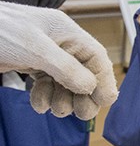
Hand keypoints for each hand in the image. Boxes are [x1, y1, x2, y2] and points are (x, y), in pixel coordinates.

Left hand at [0, 2, 117, 119]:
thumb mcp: (34, 49)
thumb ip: (65, 68)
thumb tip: (90, 86)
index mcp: (65, 31)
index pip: (96, 56)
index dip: (104, 79)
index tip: (105, 102)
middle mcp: (58, 42)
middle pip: (83, 72)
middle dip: (83, 95)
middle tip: (81, 114)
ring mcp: (43, 54)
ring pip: (65, 81)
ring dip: (63, 99)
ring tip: (55, 111)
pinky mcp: (29, 63)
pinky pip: (46, 84)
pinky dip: (45, 97)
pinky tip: (38, 105)